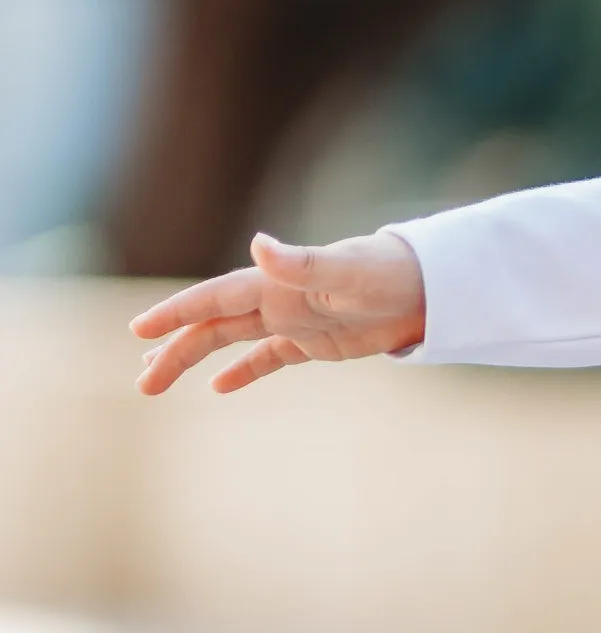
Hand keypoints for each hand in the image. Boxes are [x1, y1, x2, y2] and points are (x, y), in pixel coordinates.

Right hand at [130, 229, 427, 395]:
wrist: (430, 287)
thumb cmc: (389, 274)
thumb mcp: (345, 272)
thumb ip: (301, 263)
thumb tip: (258, 245)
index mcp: (274, 284)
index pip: (213, 299)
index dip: (176, 312)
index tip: (140, 329)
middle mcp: (275, 300)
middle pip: (211, 326)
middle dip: (174, 349)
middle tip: (143, 381)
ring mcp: (292, 321)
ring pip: (230, 341)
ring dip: (194, 358)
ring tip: (156, 378)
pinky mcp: (314, 343)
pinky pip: (267, 358)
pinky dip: (242, 371)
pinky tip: (218, 387)